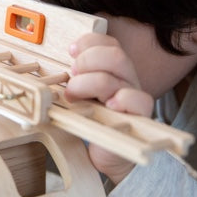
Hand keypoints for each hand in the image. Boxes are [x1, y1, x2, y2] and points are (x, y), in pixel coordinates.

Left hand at [68, 33, 154, 183]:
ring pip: (116, 76)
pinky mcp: (139, 115)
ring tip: (73, 95)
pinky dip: (121, 99)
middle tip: (72, 76)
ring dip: (88, 83)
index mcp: (113, 69)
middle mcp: (126, 78)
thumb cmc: (89, 120)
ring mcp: (133, 95)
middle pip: (115, 54)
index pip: (108, 42)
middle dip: (87, 61)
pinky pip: (138, 99)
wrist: (105, 154)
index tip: (70, 51)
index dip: (88, 42)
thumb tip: (57, 63)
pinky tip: (108, 105)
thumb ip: (73, 76)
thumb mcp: (77, 93)